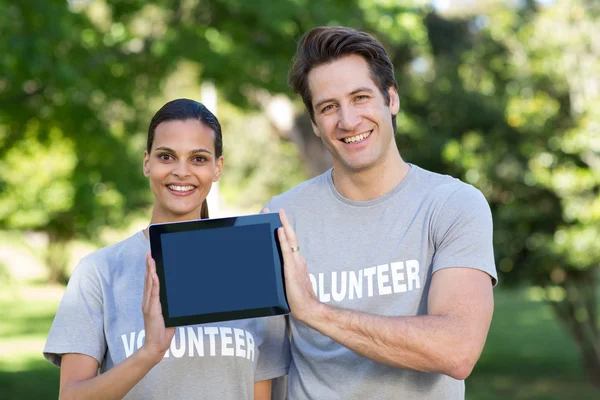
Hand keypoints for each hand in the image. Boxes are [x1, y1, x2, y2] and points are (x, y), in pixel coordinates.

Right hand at [141, 253, 175, 362]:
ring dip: (150, 271)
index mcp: (151, 302)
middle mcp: (147, 302)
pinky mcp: (151, 310)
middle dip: (148, 267)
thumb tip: (180, 300)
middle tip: (149, 254)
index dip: (150, 271)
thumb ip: (171, 307)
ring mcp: (148, 305)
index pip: (150, 284)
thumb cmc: (162, 332)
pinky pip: (154, 293)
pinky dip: (154, 283)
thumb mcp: (168, 315)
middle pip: (148, 280)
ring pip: (149, 284)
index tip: (151, 260)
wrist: (155, 345)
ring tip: (150, 259)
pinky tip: (154, 274)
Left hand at [276, 209, 319, 323]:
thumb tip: (276, 265)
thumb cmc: (297, 298)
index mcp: (296, 261)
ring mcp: (295, 262)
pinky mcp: (291, 268)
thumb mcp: (289, 281)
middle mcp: (297, 259)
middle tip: (272, 209)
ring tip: (276, 213)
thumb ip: (286, 271)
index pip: (289, 241)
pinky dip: (282, 240)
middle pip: (289, 236)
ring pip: (289, 240)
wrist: (306, 308)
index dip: (284, 228)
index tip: (277, 217)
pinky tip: (278, 230)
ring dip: (282, 225)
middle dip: (282, 221)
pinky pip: (286, 251)